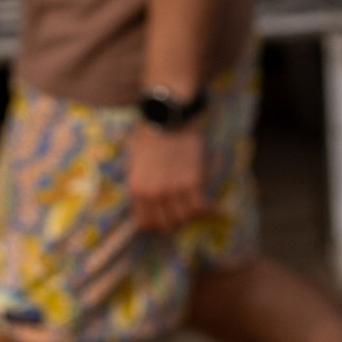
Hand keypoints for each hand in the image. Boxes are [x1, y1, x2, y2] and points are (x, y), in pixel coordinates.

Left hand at [128, 117, 211, 233]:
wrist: (168, 117)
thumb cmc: (150, 135)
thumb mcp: (134, 162)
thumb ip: (139, 185)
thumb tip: (145, 203)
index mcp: (137, 189)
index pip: (145, 223)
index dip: (155, 224)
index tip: (164, 219)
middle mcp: (154, 193)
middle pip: (166, 224)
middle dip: (174, 221)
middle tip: (181, 212)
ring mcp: (173, 189)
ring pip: (184, 218)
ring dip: (190, 215)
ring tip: (193, 206)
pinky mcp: (192, 182)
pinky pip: (200, 206)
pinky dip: (205, 208)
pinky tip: (207, 202)